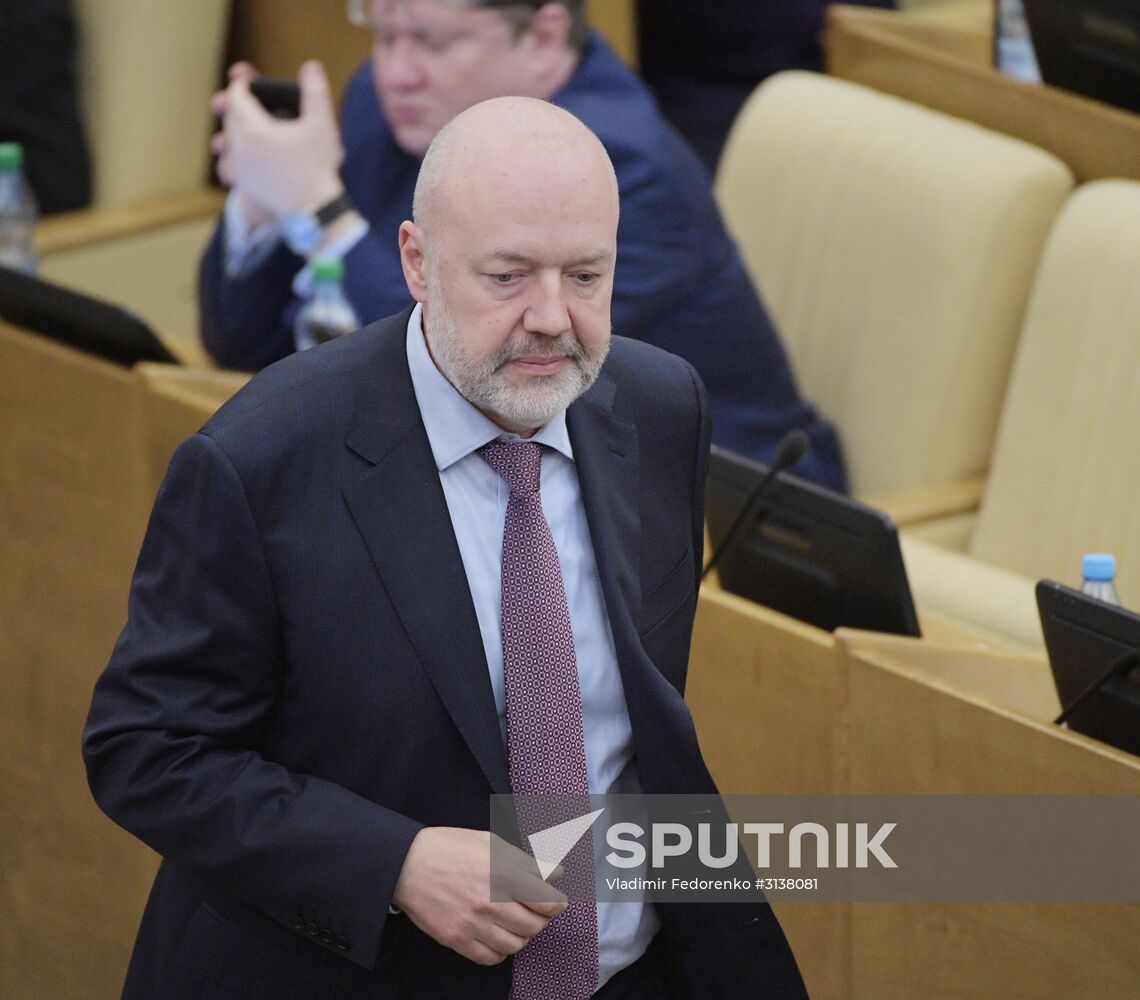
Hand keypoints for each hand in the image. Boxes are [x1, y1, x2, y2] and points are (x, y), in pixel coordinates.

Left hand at [211, 60, 344, 224]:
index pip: (236, 97)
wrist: (315, 210)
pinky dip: (236, 156)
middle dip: (236, 105)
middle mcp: (241, 148)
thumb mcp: (321, 126)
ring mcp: (242, 169)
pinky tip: (243, 157)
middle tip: (245, 98)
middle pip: (230, 118)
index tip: (248, 79)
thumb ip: (315, 92)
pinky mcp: (247, 186)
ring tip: (241, 127)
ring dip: (233, 130)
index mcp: (253, 129)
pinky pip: (232, 165)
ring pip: (229, 141)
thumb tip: (311, 66)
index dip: (241, 84)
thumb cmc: (319, 168)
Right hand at [392, 827, 567, 965]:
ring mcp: (473, 924)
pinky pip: (491, 958)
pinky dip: (500, 950)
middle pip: (535, 926)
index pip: (547, 902)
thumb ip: (526, 861)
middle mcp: (491, 901)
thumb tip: (555, 872)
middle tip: (535, 911)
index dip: (557, 904)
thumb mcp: (491, 843)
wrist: (407, 864)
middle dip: (541, 919)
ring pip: (516, 945)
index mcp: (503, 872)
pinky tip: (497, 935)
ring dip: (521, 935)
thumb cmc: (450, 848)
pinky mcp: (457, 939)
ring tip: (514, 921)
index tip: (556, 902)